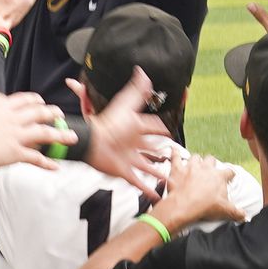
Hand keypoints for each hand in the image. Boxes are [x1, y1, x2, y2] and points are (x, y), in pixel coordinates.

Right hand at [0, 90, 74, 170]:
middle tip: (60, 114)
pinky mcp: (14, 152)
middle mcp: (13, 118)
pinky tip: (55, 166)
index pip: (24, 100)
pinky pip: (36, 157)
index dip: (34, 101)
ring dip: (60, 135)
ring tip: (71, 137)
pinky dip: (47, 162)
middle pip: (39, 113)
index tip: (40, 101)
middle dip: (52, 113)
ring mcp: (16, 135)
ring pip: (45, 133)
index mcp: (3, 105)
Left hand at [76, 67, 171, 200]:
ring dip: (158, 173)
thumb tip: (142, 72)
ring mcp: (130, 159)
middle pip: (151, 150)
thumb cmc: (109, 123)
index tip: (170, 133)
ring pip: (148, 167)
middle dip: (161, 154)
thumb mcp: (125, 104)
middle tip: (173, 158)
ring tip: (170, 179)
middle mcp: (134, 144)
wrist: (93, 142)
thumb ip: (135, 90)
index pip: (153, 128)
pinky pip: (139, 182)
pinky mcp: (125, 172)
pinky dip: (148, 190)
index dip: (162, 130)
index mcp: (136, 128)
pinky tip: (158, 196)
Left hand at [154, 153, 244, 228]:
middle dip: (211, 163)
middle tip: (210, 169)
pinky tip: (174, 150)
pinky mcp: (178, 169)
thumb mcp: (225, 211)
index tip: (230, 176)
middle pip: (211, 159)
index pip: (229, 171)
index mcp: (219, 176)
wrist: (185, 206)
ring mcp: (191, 167)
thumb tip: (244, 216)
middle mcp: (206, 168)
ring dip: (196, 160)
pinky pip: (176, 157)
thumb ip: (237, 212)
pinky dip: (175, 153)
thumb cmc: (206, 207)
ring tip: (195, 163)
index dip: (230, 174)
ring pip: (195, 157)